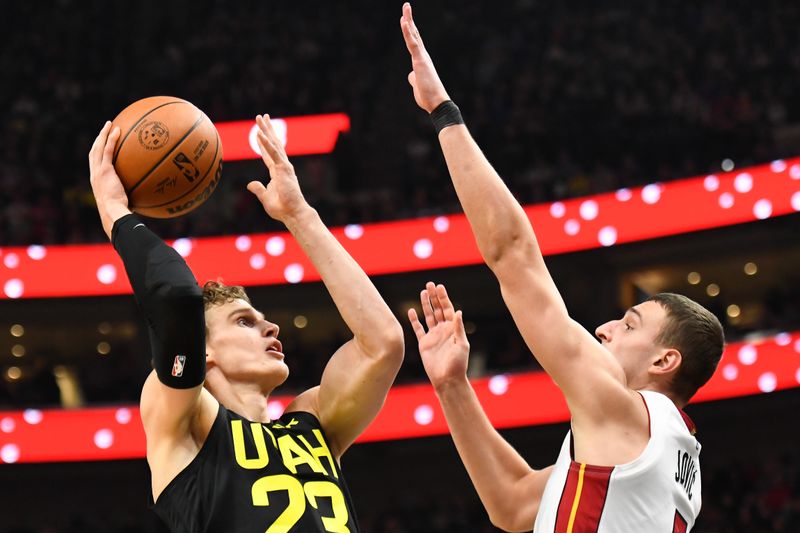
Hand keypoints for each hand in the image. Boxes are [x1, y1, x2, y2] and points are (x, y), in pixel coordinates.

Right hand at [88, 121, 129, 238]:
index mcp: (97, 180)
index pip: (96, 162)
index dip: (98, 151)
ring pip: (98, 147)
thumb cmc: (119, 212)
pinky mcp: (104, 170)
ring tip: (110, 124)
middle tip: (106, 128)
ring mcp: (98, 171)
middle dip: (99, 138)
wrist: (113, 213)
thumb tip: (146, 195)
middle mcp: (94, 173)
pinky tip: (117, 130)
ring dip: (103, 134)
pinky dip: (111, 139)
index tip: (104, 143)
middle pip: (94, 151)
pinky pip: (107, 150)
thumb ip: (130, 194)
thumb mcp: (124, 201)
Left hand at [247, 114, 309, 222]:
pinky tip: (260, 134)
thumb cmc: (282, 208)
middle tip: (262, 116)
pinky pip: (273, 153)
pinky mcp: (284, 169)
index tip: (259, 132)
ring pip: (274, 144)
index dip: (263, 143)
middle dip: (267, 129)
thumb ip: (258, 189)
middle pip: (273, 143)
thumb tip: (250, 184)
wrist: (293, 213)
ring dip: (266, 130)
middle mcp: (282, 166)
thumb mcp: (265, 197)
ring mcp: (284, 166)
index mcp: (277, 172)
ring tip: (260, 118)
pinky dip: (266, 143)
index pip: (268, 154)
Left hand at [400, 2, 450, 112]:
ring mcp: (421, 57)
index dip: (410, 30)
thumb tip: (411, 75)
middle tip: (406, 6)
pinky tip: (404, 22)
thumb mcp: (417, 85)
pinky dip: (408, 32)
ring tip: (405, 7)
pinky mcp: (420, 60)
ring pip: (413, 35)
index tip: (406, 19)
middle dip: (409, 19)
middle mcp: (423, 56)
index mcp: (421, 61)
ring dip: (409, 20)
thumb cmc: (428, 96)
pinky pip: (412, 43)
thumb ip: (414, 78)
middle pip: (414, 34)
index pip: (414, 42)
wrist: (437, 102)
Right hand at [408, 282, 469, 389]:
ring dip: (426, 304)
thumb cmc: (458, 364)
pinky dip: (414, 320)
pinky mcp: (424, 343)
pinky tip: (411, 311)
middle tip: (429, 284)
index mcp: (453, 329)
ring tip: (423, 292)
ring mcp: (433, 336)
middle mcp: (443, 330)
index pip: (448, 309)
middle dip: (434, 297)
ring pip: (429, 316)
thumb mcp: (461, 344)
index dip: (443, 297)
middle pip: (438, 309)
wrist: (447, 380)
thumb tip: (458, 311)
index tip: (439, 287)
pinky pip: (418, 329)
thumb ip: (458, 328)